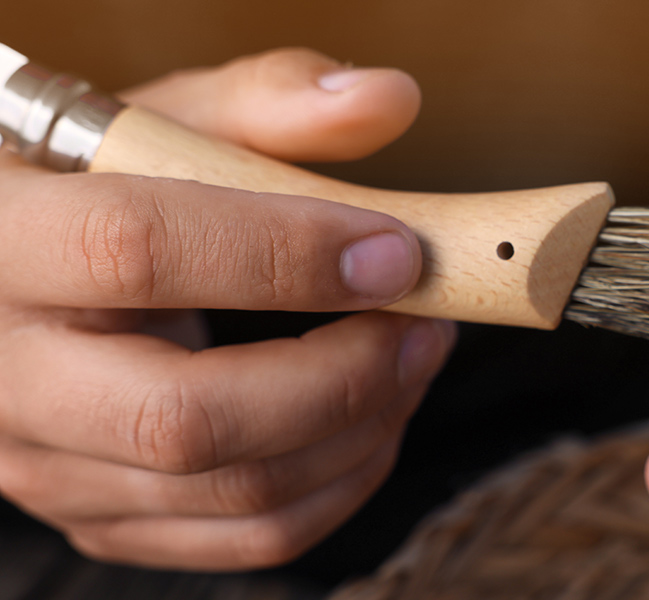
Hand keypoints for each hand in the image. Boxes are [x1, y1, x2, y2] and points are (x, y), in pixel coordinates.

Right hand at [0, 48, 455, 570]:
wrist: (19, 278)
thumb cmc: (97, 190)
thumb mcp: (161, 124)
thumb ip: (268, 102)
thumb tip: (389, 99)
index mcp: (2, 241)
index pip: (137, 250)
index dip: (286, 254)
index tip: (398, 249)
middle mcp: (6, 377)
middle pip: (189, 418)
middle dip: (345, 376)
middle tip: (424, 323)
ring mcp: (47, 468)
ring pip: (236, 492)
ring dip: (363, 429)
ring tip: (412, 358)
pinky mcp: (100, 518)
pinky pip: (246, 539)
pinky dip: (340, 484)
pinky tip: (372, 417)